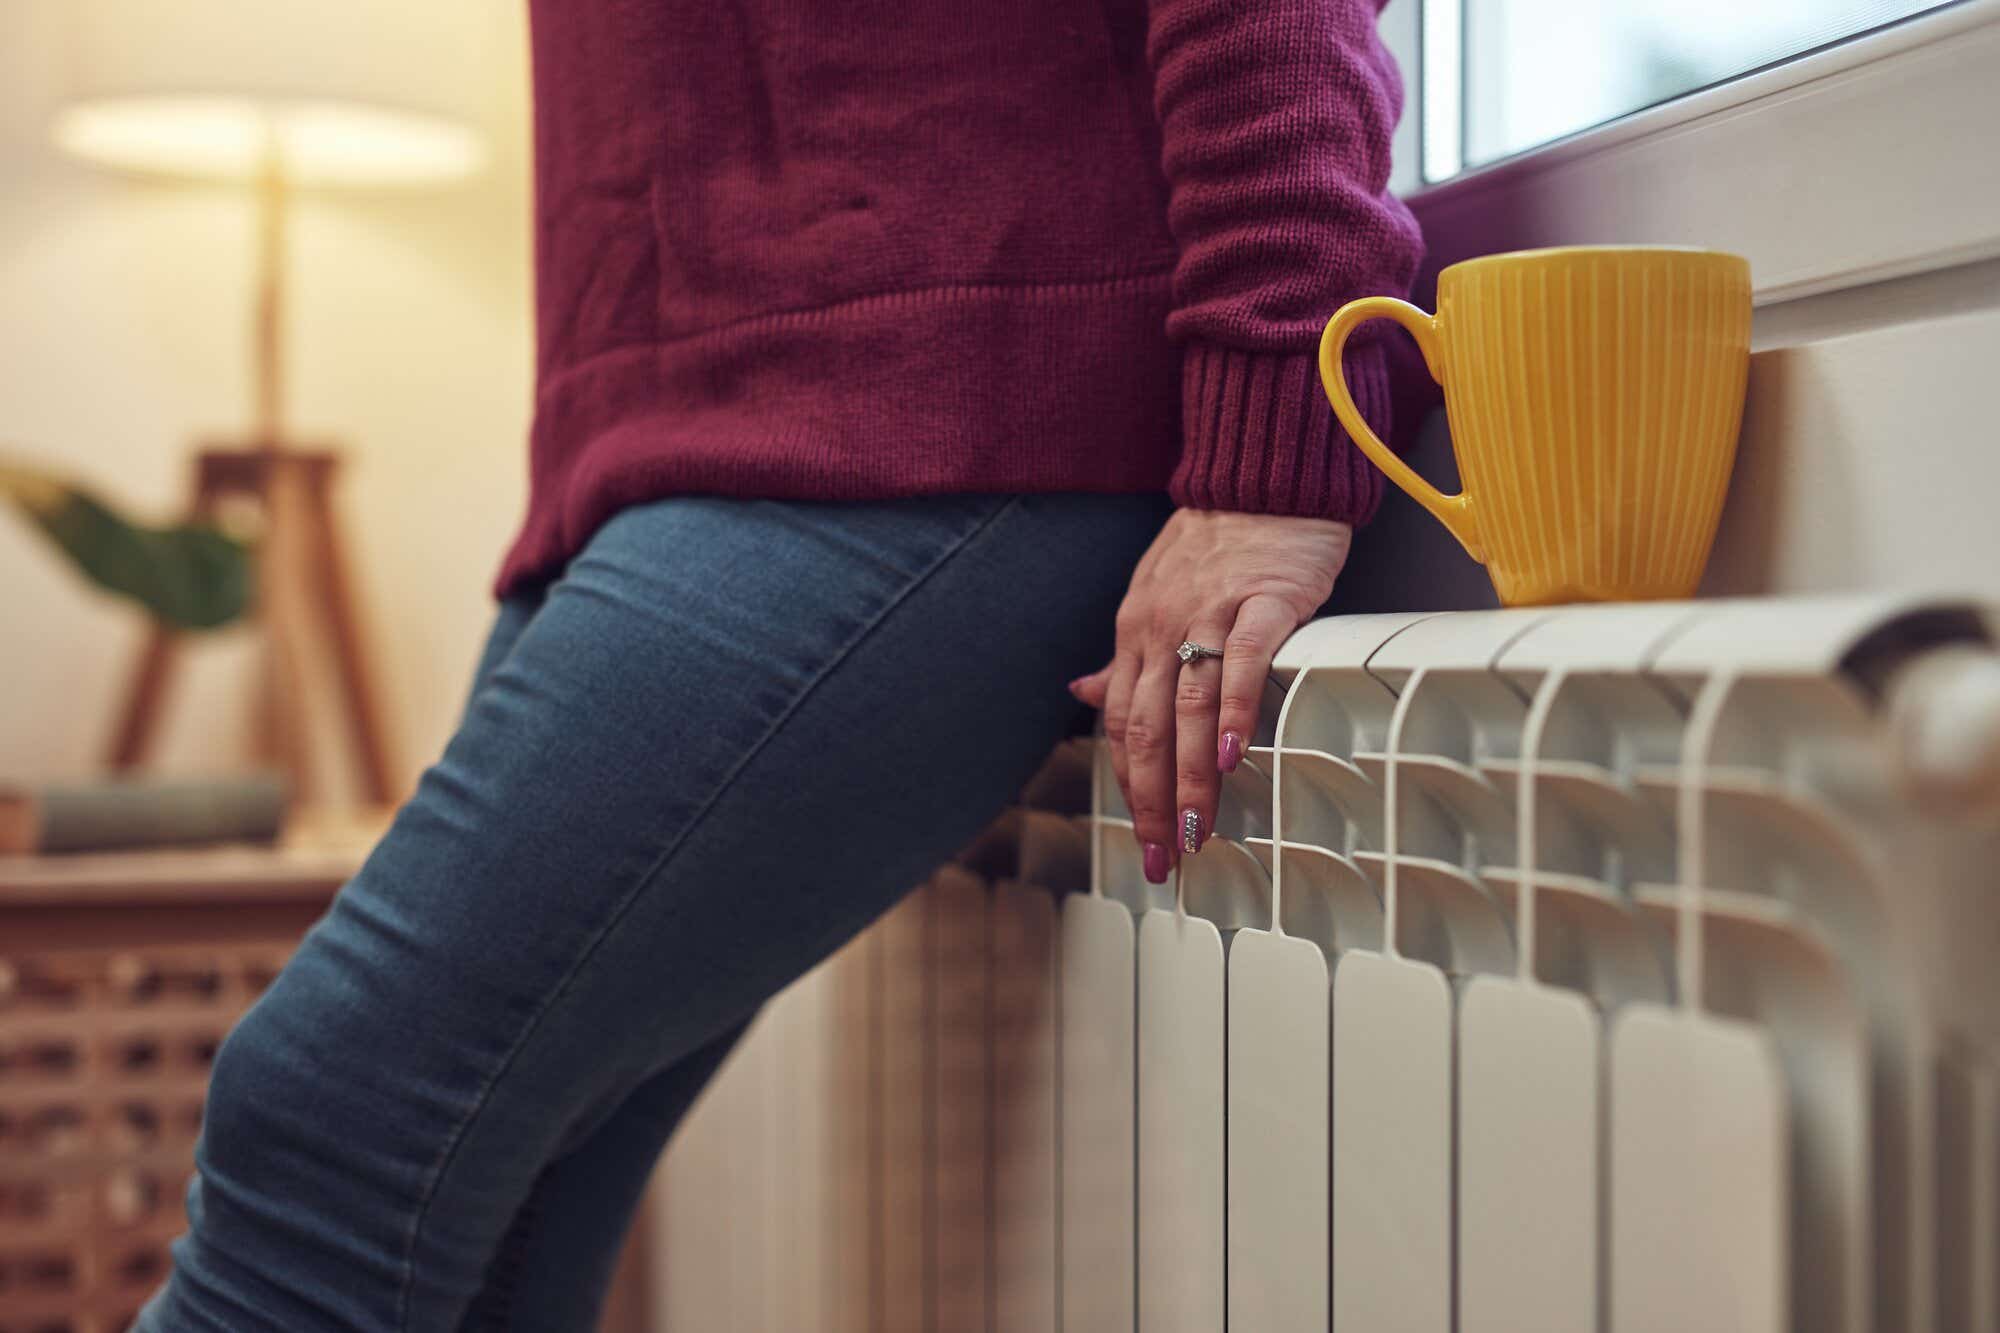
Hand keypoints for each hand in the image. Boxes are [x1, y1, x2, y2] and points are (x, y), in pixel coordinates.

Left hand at [1069, 509, 1351, 881]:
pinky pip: (1243, 662)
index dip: (1129, 786)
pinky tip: (1236, 756)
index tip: (1142, 839)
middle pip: (1149, 730)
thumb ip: (1125, 656)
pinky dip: (1236, 711)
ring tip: (1196, 830)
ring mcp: (1210, 614)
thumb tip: (1082, 695)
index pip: (1121, 724)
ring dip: (1191, 777)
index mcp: (1134, 633)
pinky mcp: (1262, 601)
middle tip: (1163, 859)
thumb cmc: (1215, 542)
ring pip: (1190, 709)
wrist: (1261, 477)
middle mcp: (1161, 628)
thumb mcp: (1153, 595)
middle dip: (1152, 802)